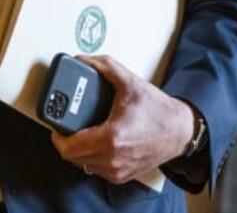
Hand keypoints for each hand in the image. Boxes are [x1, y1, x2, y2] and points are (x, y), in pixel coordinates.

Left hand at [49, 54, 195, 184]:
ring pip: (83, 165)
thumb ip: (105, 67)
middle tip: (66, 126)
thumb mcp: (130, 83)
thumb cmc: (159, 112)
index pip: (69, 147)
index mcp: (112, 138)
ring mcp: (117, 170)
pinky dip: (91, 157)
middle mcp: (113, 159)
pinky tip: (94, 142)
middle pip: (72, 157)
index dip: (57, 136)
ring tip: (80, 133)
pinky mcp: (122, 175)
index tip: (56, 125)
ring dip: (77, 151)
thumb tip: (85, 60)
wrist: (180, 131)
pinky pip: (96, 170)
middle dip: (65, 141)